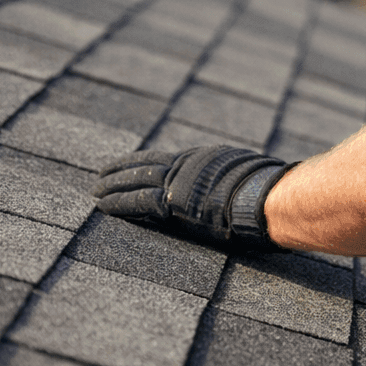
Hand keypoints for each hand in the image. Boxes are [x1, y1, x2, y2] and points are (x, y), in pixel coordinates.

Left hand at [93, 146, 288, 249]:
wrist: (264, 199)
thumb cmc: (270, 193)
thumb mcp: (254, 176)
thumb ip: (242, 179)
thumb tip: (258, 186)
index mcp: (207, 159)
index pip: (170, 160)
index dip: (149, 163)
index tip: (135, 165)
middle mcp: (188, 165)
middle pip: (148, 164)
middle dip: (123, 170)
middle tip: (102, 174)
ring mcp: (178, 183)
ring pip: (136, 180)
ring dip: (112, 185)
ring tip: (95, 190)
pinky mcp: (169, 204)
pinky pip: (136, 201)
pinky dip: (116, 202)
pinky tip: (101, 205)